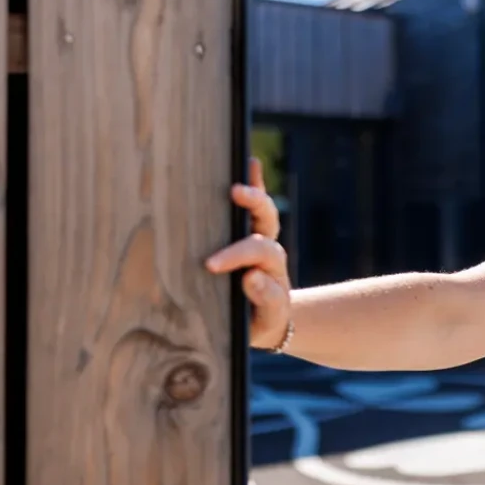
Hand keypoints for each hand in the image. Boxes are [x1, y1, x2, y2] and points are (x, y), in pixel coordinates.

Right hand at [205, 156, 292, 348]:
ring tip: (240, 171)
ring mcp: (261, 241)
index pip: (258, 252)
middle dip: (254, 206)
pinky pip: (256, 207)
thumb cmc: (262, 321)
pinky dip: (255, 184)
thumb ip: (265, 300)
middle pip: (267, 222)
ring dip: (254, 190)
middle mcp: (269, 251)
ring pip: (263, 212)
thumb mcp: (267, 319)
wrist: (270, 322)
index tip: (212, 264)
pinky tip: (251, 163)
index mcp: (271, 269)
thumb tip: (252, 277)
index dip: (237, 254)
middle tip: (235, 195)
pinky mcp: (251, 235)